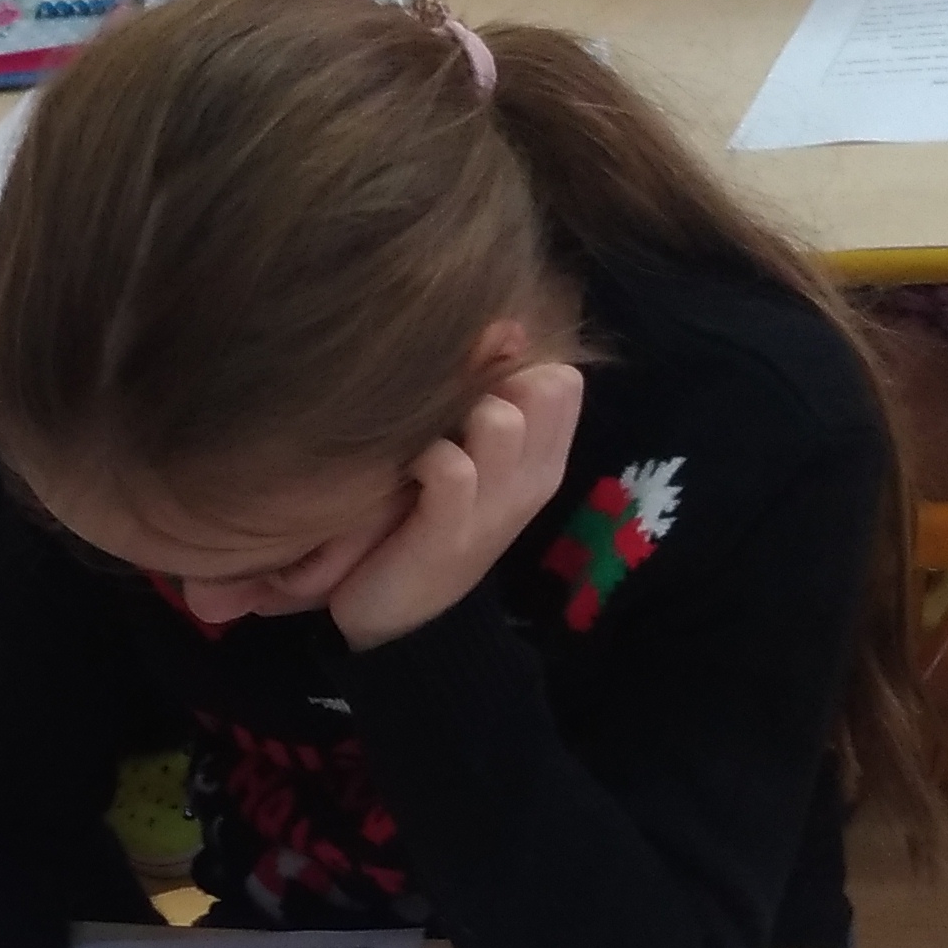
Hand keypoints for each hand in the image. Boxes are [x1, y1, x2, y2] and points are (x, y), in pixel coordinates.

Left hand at [330, 360, 591, 652]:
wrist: (385, 616)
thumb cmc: (422, 523)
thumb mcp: (468, 462)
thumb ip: (488, 402)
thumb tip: (501, 331)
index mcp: (544, 463)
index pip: (563, 380)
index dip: (513, 367)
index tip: (471, 392)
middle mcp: (532, 481)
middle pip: (542, 386)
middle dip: (486, 384)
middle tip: (445, 417)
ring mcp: (498, 509)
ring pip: (500, 418)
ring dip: (452, 418)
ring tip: (424, 444)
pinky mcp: (452, 531)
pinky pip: (450, 464)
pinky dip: (421, 458)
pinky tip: (404, 476)